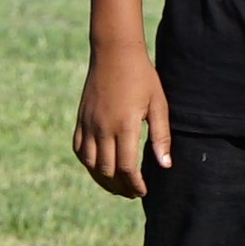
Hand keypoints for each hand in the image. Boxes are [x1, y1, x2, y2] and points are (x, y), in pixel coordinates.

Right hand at [72, 42, 172, 199]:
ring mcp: (89, 124)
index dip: (136, 185)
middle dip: (120, 187)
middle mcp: (103, 128)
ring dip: (103, 180)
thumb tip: (165, 165)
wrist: (114, 53)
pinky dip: (88, 164)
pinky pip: (79, 149)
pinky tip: (98, 168)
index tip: (144, 191)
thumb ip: (161, 136)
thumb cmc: (142, 77)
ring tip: (116, 186)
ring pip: (90, 164)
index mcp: (125, 126)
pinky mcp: (81, 119)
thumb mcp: (158, 104)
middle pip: (107, 171)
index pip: (127, 168)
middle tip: (132, 193)